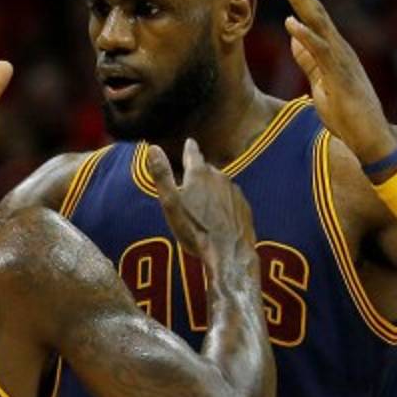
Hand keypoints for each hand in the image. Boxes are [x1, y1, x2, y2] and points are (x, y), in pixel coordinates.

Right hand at [147, 139, 255, 265]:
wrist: (228, 253)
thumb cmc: (195, 230)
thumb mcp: (171, 204)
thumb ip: (162, 175)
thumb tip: (153, 148)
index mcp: (199, 174)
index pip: (192, 153)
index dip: (189, 148)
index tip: (189, 142)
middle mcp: (219, 177)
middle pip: (207, 170)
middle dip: (199, 174)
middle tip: (190, 186)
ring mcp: (234, 192)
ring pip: (220, 185)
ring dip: (212, 190)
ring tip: (203, 207)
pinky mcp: (244, 207)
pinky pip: (231, 200)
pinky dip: (224, 204)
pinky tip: (218, 218)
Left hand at [278, 0, 395, 163]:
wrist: (370, 140)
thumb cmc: (347, 115)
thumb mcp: (321, 83)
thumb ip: (309, 61)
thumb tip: (294, 38)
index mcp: (334, 51)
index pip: (314, 17)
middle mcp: (340, 49)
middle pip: (317, 12)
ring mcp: (342, 61)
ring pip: (319, 24)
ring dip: (301, 1)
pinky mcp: (341, 77)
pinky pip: (320, 52)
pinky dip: (305, 36)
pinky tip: (290, 22)